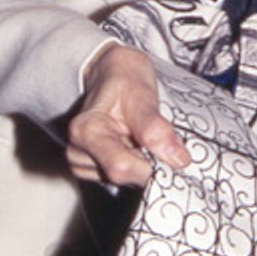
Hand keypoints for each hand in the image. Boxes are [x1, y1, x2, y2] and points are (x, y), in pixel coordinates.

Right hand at [67, 44, 190, 188]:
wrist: (112, 74)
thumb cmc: (125, 80)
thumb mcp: (142, 95)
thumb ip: (156, 128)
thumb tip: (179, 160)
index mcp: (86, 130)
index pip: (121, 166)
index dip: (152, 167)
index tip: (175, 155)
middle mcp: (77, 150)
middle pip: (123, 176)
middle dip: (148, 164)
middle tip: (158, 140)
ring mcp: (82, 163)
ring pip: (126, 181)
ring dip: (142, 163)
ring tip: (139, 136)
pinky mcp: (90, 171)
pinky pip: (123, 180)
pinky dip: (136, 166)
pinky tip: (134, 145)